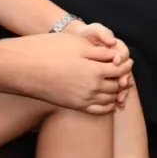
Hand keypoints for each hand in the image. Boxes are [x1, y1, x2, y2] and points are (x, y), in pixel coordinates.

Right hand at [0, 31, 133, 112]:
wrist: (27, 70)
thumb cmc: (51, 53)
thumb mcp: (78, 46)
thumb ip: (99, 52)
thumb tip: (115, 55)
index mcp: (95, 70)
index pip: (120, 70)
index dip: (127, 65)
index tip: (129, 61)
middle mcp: (92, 87)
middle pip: (117, 85)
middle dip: (123, 79)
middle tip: (125, 73)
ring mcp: (84, 99)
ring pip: (110, 98)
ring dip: (117, 92)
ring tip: (118, 85)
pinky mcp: (75, 106)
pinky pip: (98, 110)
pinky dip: (107, 106)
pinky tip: (109, 101)